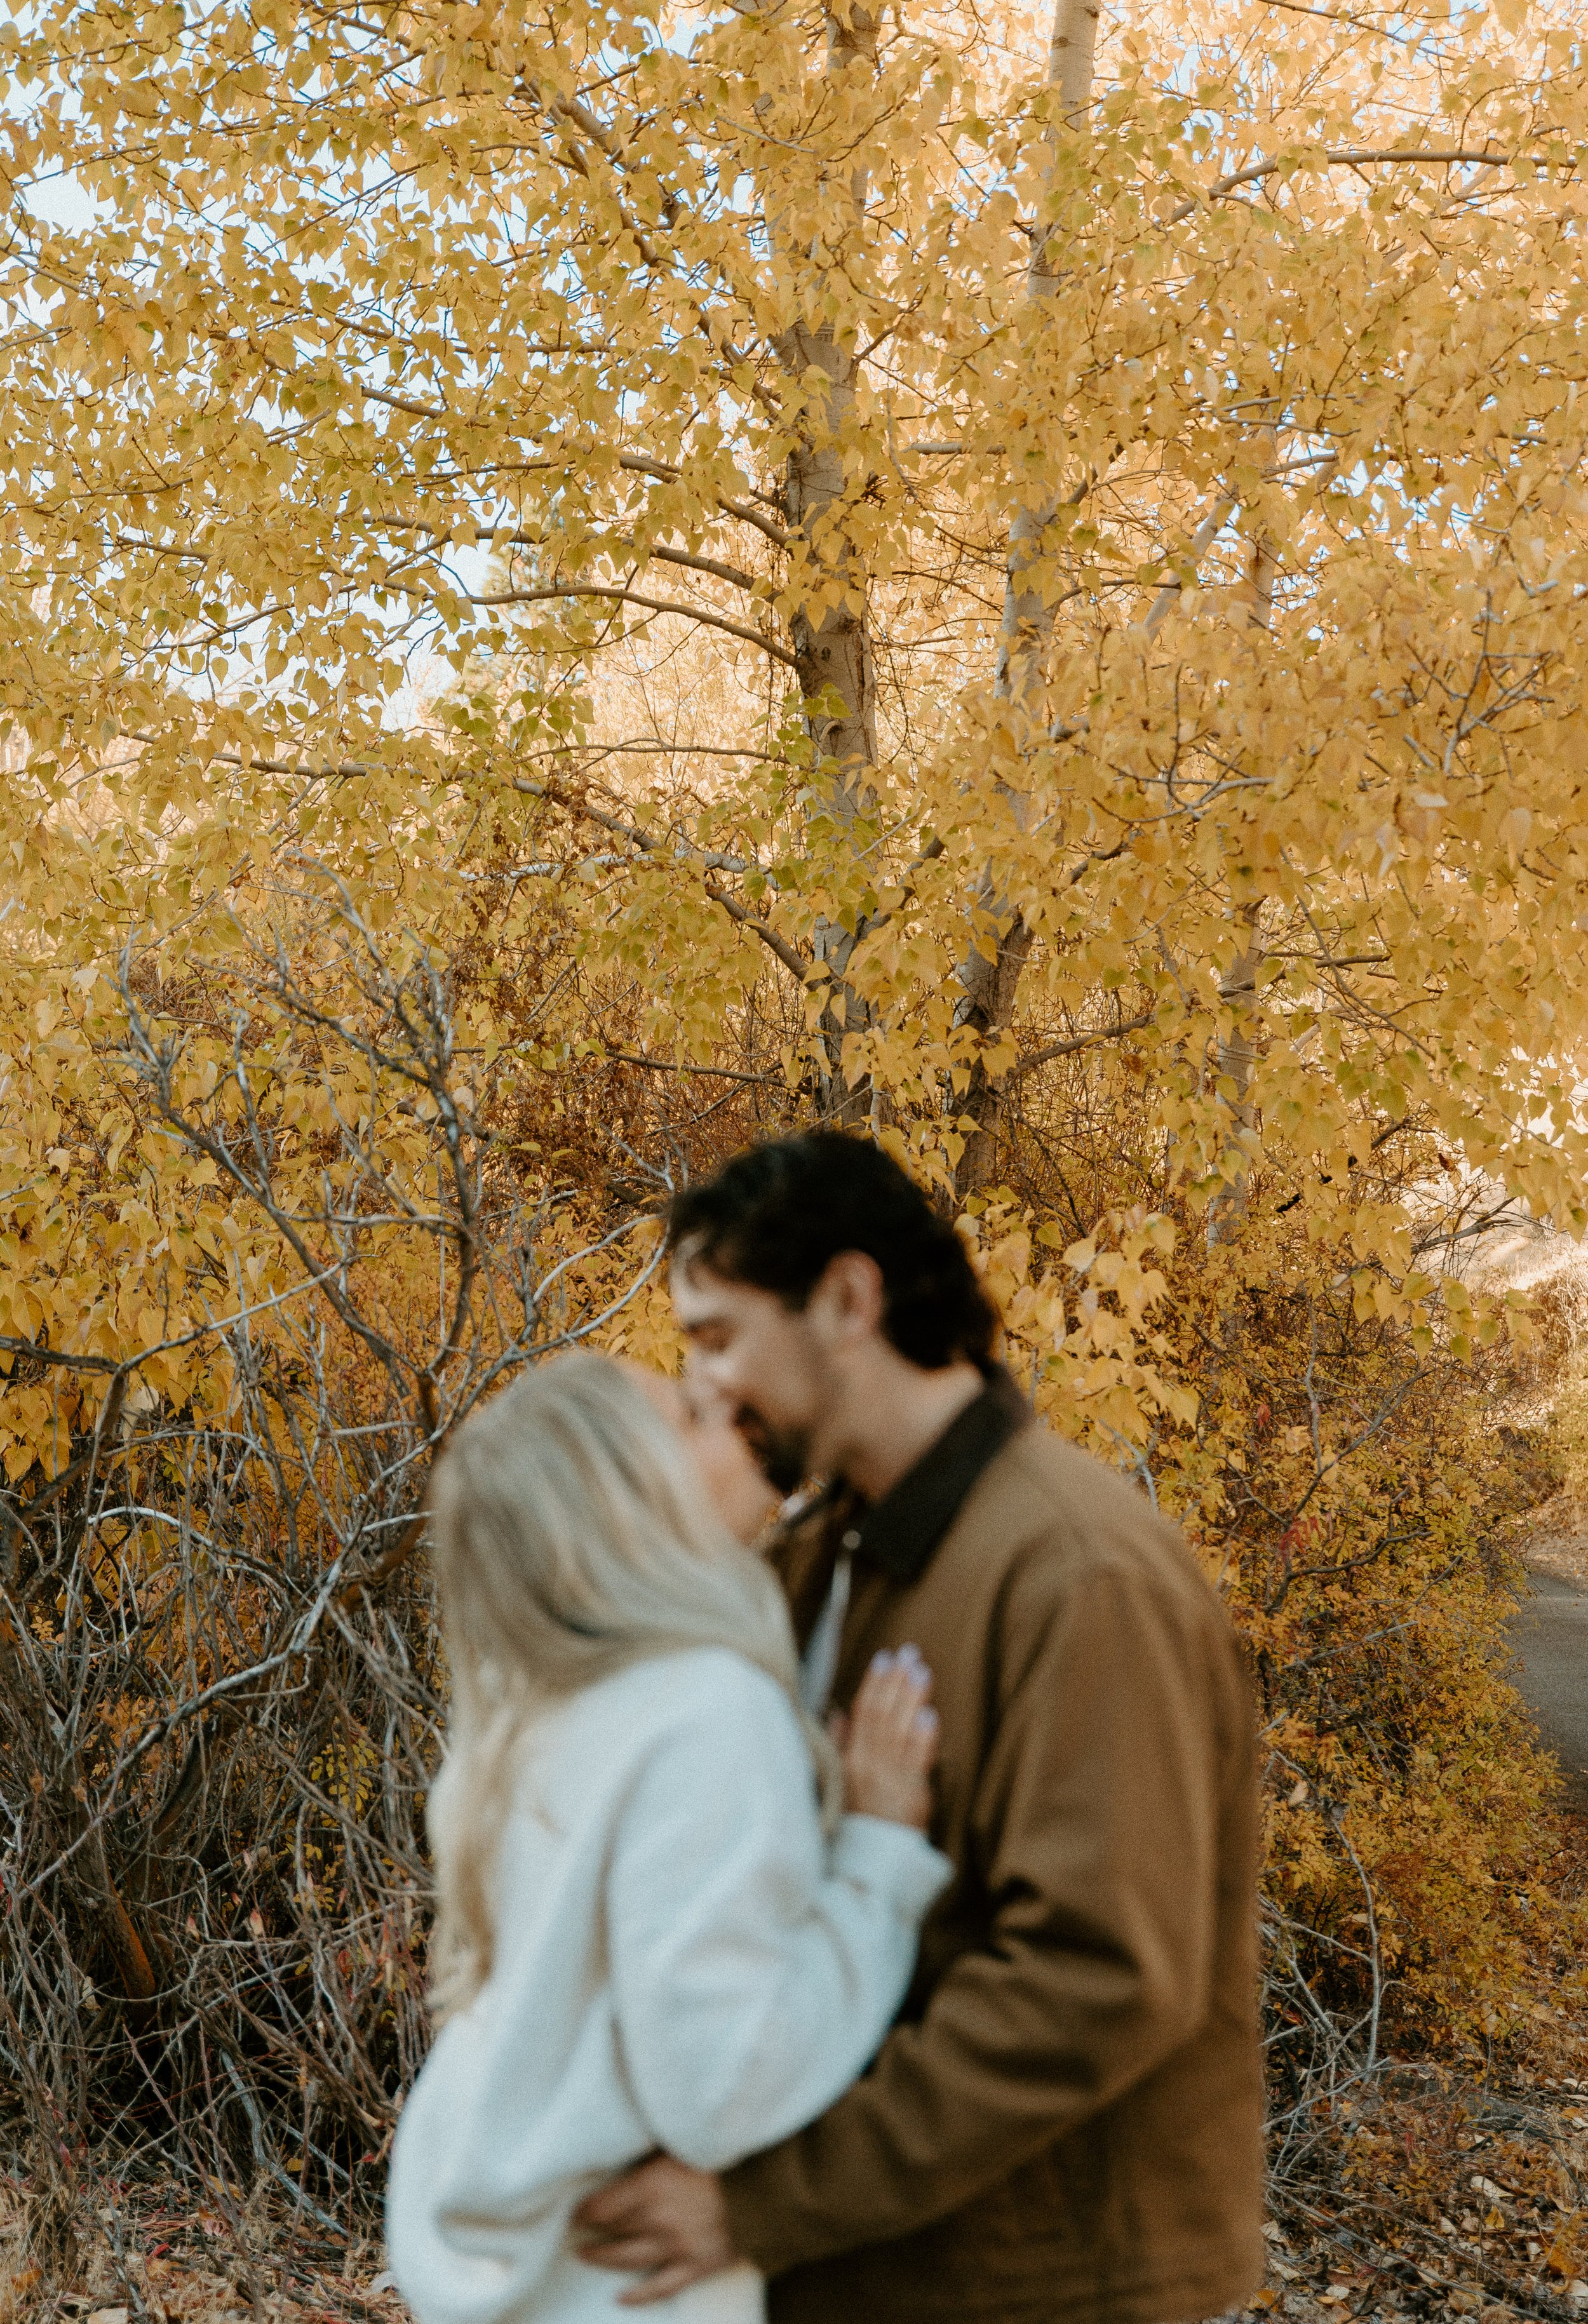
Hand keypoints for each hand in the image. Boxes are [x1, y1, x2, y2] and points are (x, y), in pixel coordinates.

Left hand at [572, 2154, 736, 2305]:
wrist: (768, 2183)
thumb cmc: (724, 2153)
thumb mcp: (681, 2141)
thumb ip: (652, 2152)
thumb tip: (624, 2144)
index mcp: (650, 2185)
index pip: (602, 2205)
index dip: (584, 2209)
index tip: (573, 2208)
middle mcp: (658, 2220)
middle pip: (612, 2231)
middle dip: (590, 2230)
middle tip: (574, 2229)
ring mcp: (677, 2246)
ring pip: (627, 2259)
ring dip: (601, 2258)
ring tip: (584, 2254)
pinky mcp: (697, 2265)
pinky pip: (661, 2287)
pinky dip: (639, 2296)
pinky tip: (621, 2298)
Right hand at [837, 1645, 937, 1828]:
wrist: (871, 1859)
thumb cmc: (857, 1817)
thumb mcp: (839, 1779)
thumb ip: (839, 1744)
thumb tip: (837, 1711)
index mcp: (850, 1759)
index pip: (862, 1713)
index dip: (873, 1683)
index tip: (883, 1658)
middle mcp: (869, 1765)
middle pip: (882, 1715)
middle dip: (896, 1682)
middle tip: (909, 1654)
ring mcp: (891, 1779)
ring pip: (900, 1731)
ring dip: (912, 1699)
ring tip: (922, 1672)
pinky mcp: (913, 1795)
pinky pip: (917, 1762)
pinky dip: (923, 1737)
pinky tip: (930, 1714)